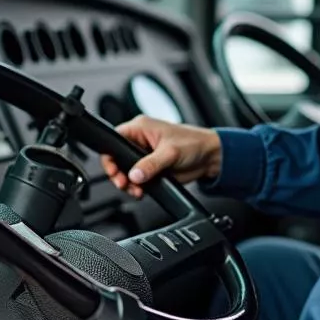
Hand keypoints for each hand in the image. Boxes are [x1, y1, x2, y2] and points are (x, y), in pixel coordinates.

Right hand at [101, 116, 221, 198]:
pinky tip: (141, 191)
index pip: (115, 138)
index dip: (110, 156)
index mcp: (141, 128)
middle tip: (124, 184)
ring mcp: (144, 156)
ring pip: (125, 171)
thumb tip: (135, 174)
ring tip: (136, 190)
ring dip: (128, 183)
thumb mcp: (170, 153)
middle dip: (119, 174)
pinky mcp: (150, 169)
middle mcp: (140, 141)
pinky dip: (136, 187)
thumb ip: (151, 164)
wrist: (209, 158)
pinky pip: (136, 179)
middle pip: (117, 158)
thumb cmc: (193, 143)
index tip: (114, 170)